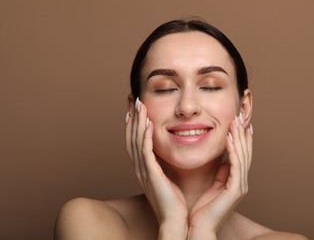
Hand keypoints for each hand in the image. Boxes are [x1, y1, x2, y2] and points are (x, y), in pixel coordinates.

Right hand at [125, 98, 187, 237]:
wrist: (176, 221)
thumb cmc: (175, 201)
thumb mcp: (169, 178)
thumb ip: (167, 164)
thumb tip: (175, 149)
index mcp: (145, 168)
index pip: (136, 141)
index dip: (135, 124)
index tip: (137, 108)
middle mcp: (140, 168)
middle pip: (132, 137)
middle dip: (132, 118)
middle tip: (133, 100)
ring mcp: (144, 171)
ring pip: (137, 141)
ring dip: (137, 122)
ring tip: (139, 105)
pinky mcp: (151, 175)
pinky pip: (146, 152)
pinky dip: (145, 137)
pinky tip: (148, 124)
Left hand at [187, 114, 252, 238]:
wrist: (198, 227)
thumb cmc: (202, 208)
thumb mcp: (213, 185)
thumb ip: (220, 172)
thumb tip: (223, 159)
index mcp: (236, 181)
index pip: (241, 154)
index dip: (241, 138)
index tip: (239, 122)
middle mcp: (241, 182)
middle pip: (245, 152)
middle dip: (243, 132)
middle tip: (240, 114)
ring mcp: (240, 186)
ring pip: (242, 156)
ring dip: (239, 137)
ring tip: (236, 121)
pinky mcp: (235, 189)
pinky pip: (236, 165)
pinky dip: (233, 150)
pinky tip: (229, 138)